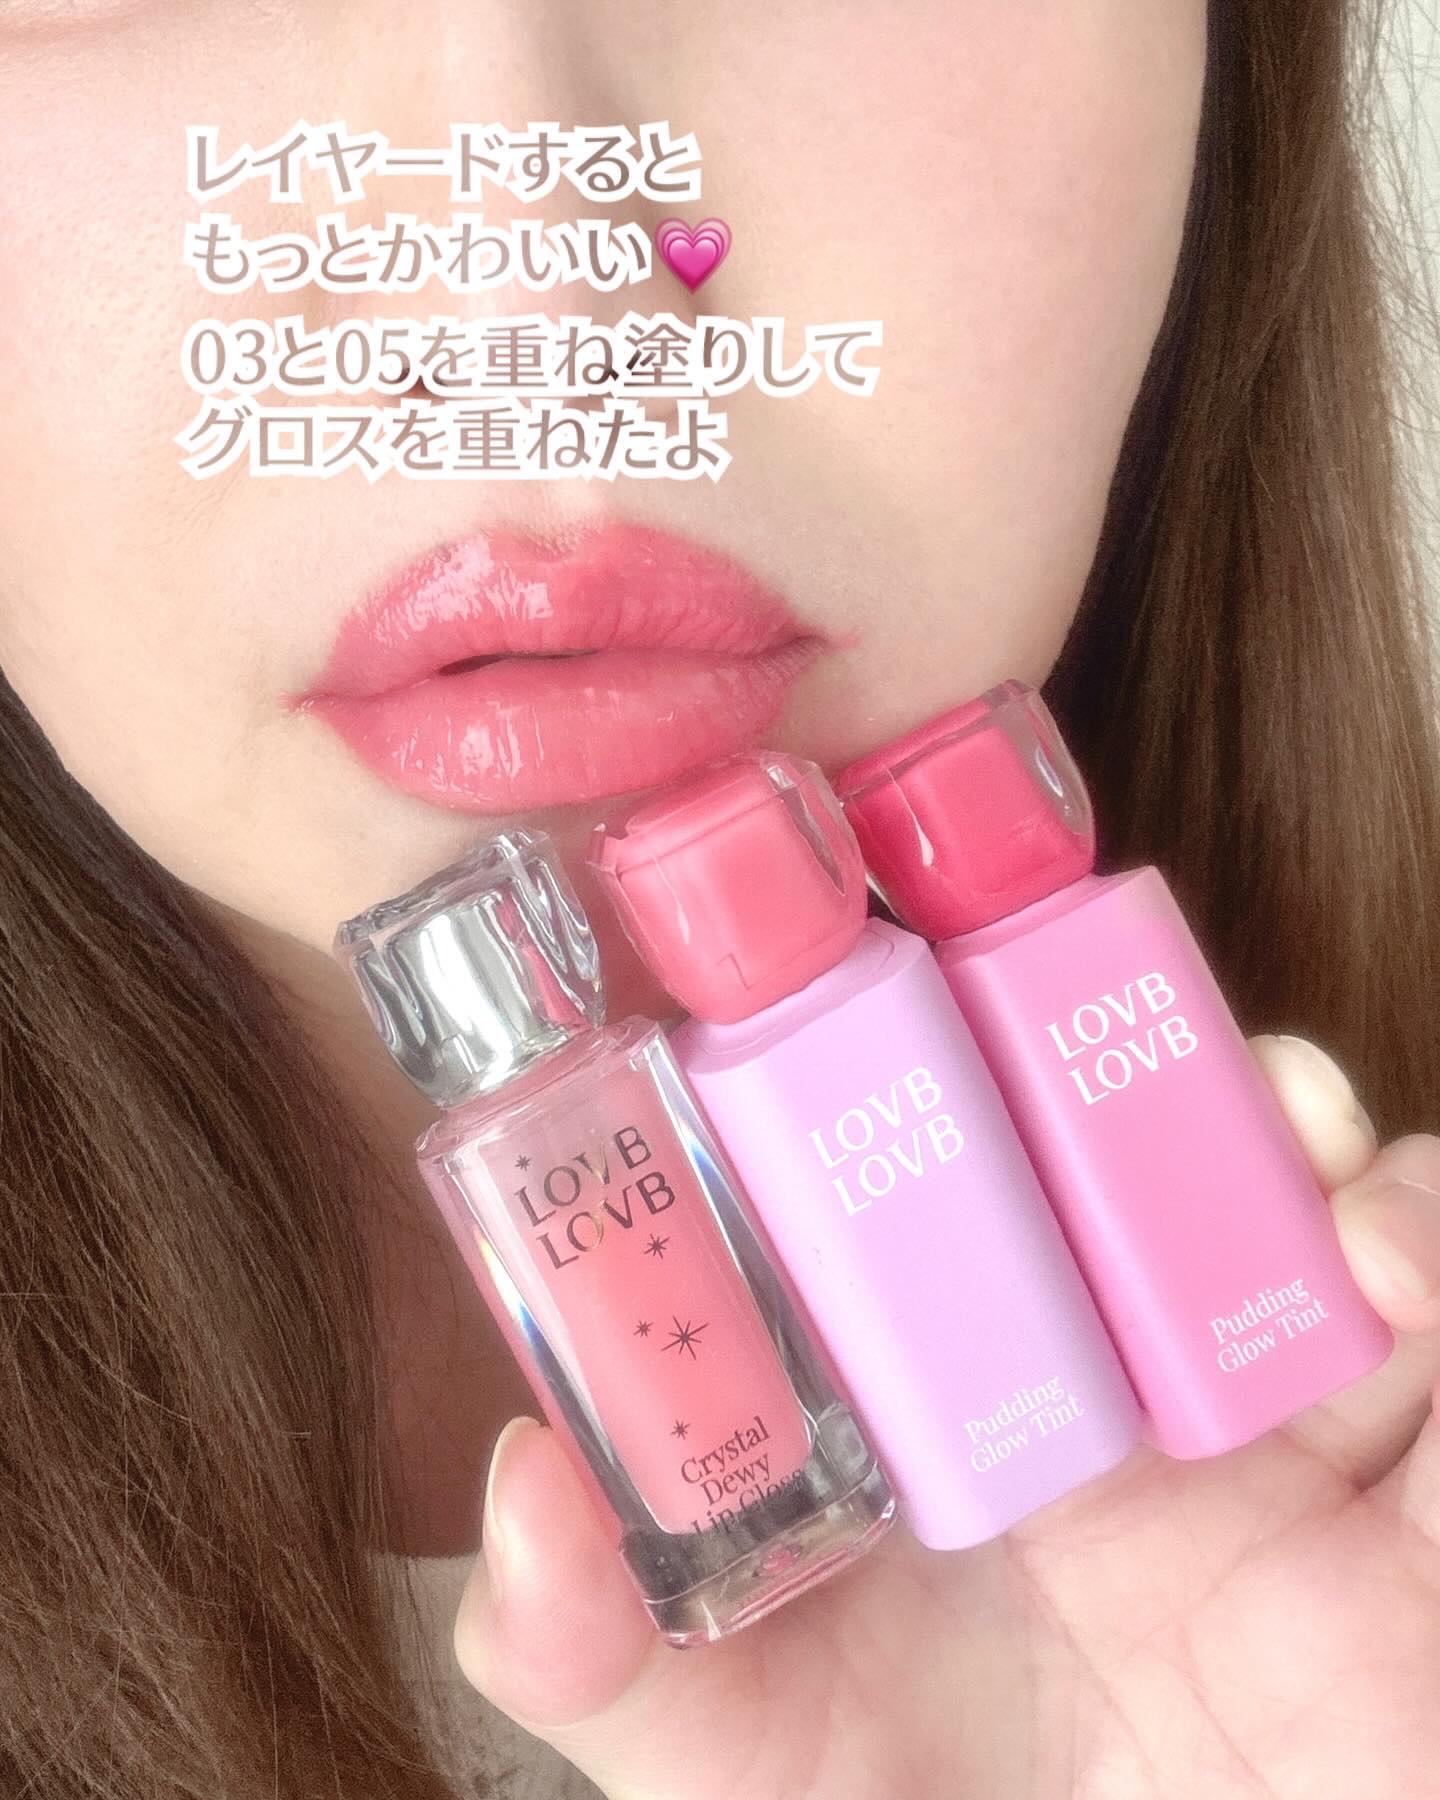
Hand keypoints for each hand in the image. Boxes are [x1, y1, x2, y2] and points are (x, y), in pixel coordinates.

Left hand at [454, 1036, 1439, 1799]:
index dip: (913, 1048)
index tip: (877, 971)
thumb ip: (600, 1650)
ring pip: (1315, 1181)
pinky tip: (1377, 1285)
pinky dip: (1426, 1247)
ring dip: (1301, 1123)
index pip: (937, 1161)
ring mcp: (1280, 1419)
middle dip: (1124, 1045)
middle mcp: (1117, 1369)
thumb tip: (522, 1483)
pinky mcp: (1422, 1505)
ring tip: (1284, 1137)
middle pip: (1131, 1129)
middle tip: (1079, 1013)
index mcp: (953, 1385)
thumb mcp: (741, 1758)